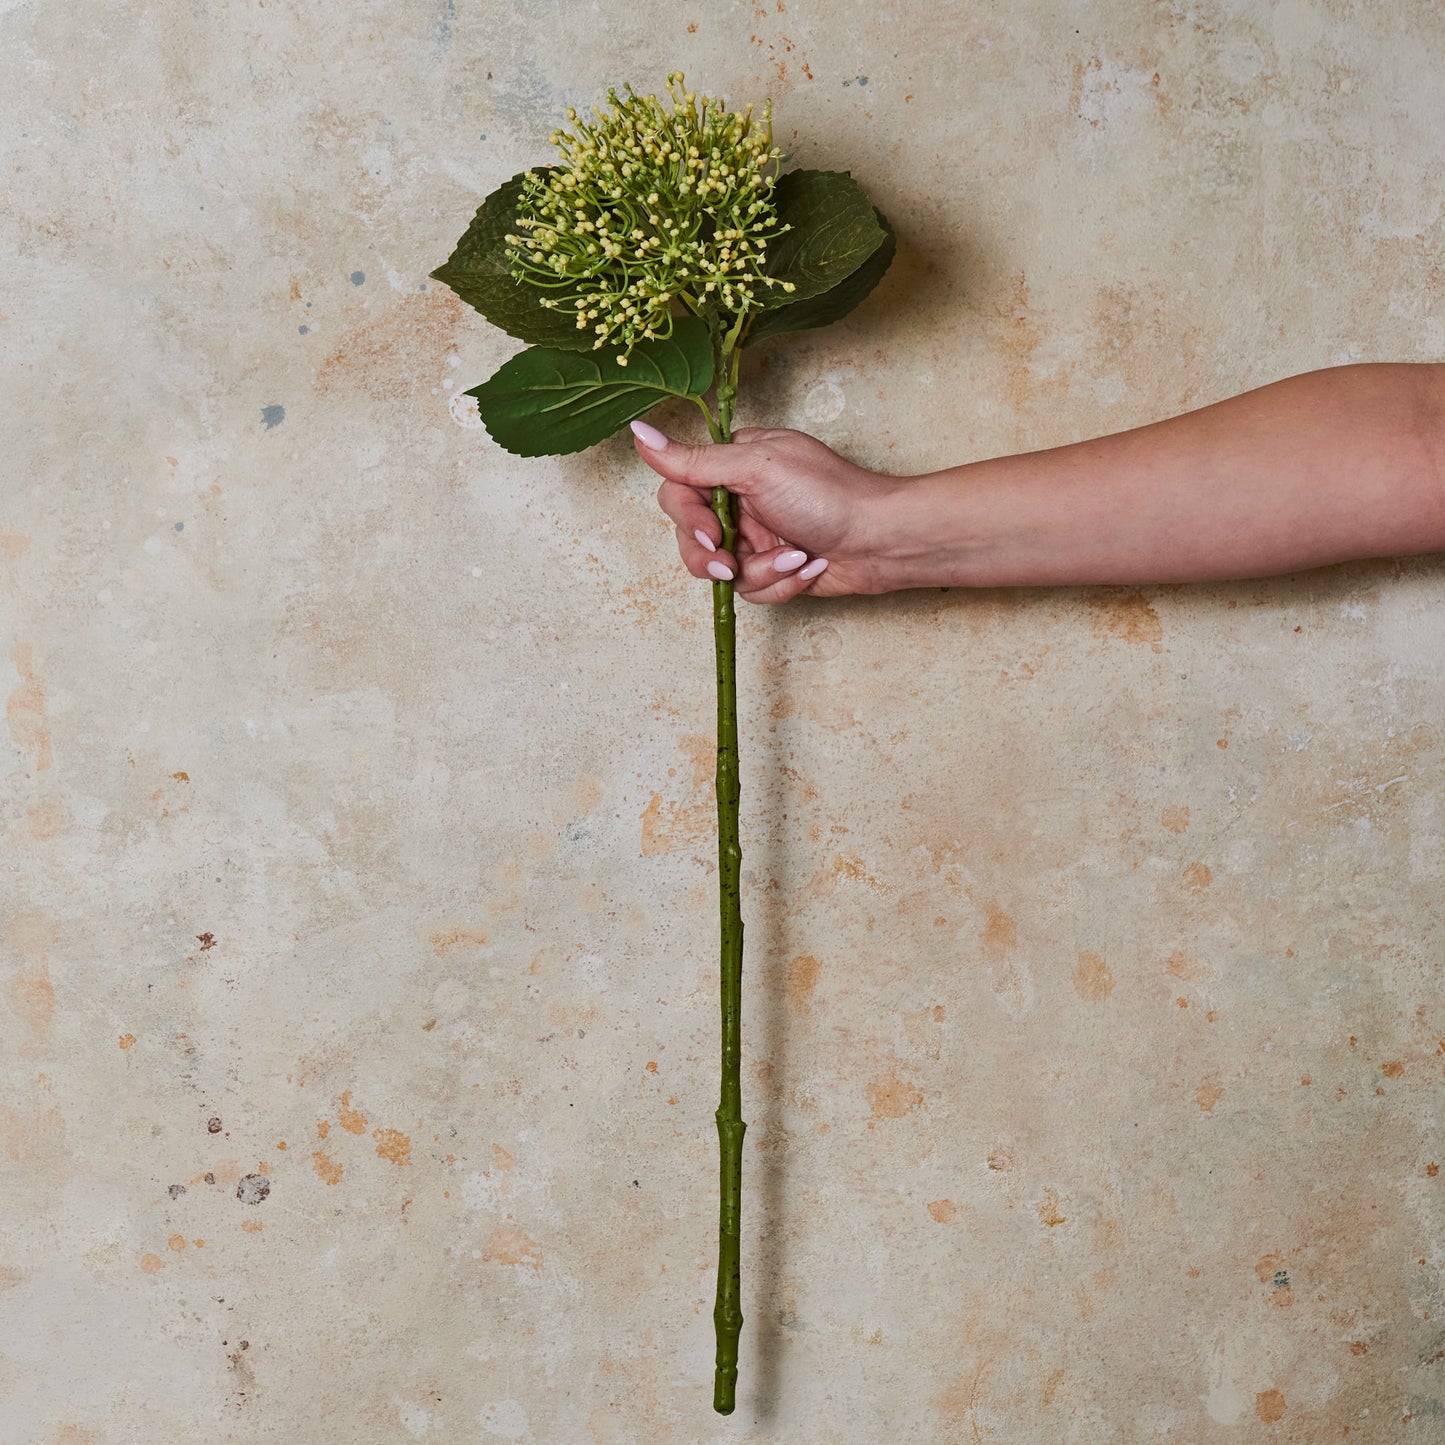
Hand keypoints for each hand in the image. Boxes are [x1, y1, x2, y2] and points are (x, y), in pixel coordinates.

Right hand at [630, 418, 897, 601]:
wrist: (881, 542)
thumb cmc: (828, 494)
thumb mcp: (755, 466)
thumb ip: (693, 460)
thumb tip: (639, 434)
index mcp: (734, 464)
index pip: (679, 491)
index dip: (688, 518)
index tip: (711, 531)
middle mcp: (741, 499)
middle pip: (692, 538)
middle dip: (716, 555)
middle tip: (732, 560)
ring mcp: (757, 537)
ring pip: (721, 571)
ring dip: (760, 570)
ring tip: (795, 558)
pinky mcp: (773, 570)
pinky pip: (752, 590)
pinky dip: (780, 583)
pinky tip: (808, 566)